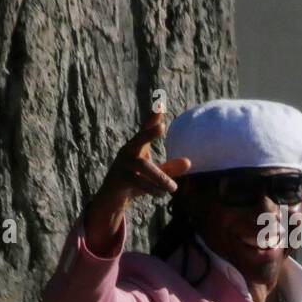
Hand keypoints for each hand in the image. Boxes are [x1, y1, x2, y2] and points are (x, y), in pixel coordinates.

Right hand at [83, 111, 190, 251]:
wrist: (112, 198)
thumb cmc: (135, 180)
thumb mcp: (154, 174)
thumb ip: (170, 168)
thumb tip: (189, 162)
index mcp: (137, 146)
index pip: (145, 129)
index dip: (153, 118)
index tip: (160, 103)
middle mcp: (127, 152)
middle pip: (138, 140)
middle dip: (149, 133)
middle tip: (161, 126)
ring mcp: (122, 165)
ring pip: (144, 167)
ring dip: (161, 178)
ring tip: (174, 188)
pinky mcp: (119, 179)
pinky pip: (138, 183)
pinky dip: (153, 189)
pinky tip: (162, 194)